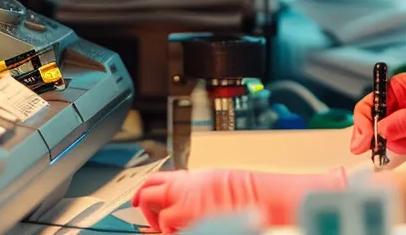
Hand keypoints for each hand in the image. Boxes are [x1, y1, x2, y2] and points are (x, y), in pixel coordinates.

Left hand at [132, 168, 346, 231]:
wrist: (264, 199)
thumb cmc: (249, 192)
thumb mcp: (217, 180)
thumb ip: (195, 186)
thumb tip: (181, 195)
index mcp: (193, 176)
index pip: (157, 178)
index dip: (145, 188)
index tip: (140, 195)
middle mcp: (186, 188)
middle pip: (149, 192)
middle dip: (143, 203)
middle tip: (144, 211)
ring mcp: (186, 206)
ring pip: (156, 212)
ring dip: (158, 221)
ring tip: (166, 227)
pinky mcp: (189, 221)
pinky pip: (170, 229)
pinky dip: (171, 231)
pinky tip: (182, 231)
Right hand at [349, 71, 405, 153]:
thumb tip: (382, 130)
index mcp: (400, 88)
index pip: (372, 103)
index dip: (365, 120)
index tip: (364, 140)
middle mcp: (400, 105)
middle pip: (373, 122)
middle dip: (372, 136)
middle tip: (371, 152)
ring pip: (386, 138)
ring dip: (389, 145)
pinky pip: (399, 148)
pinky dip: (400, 152)